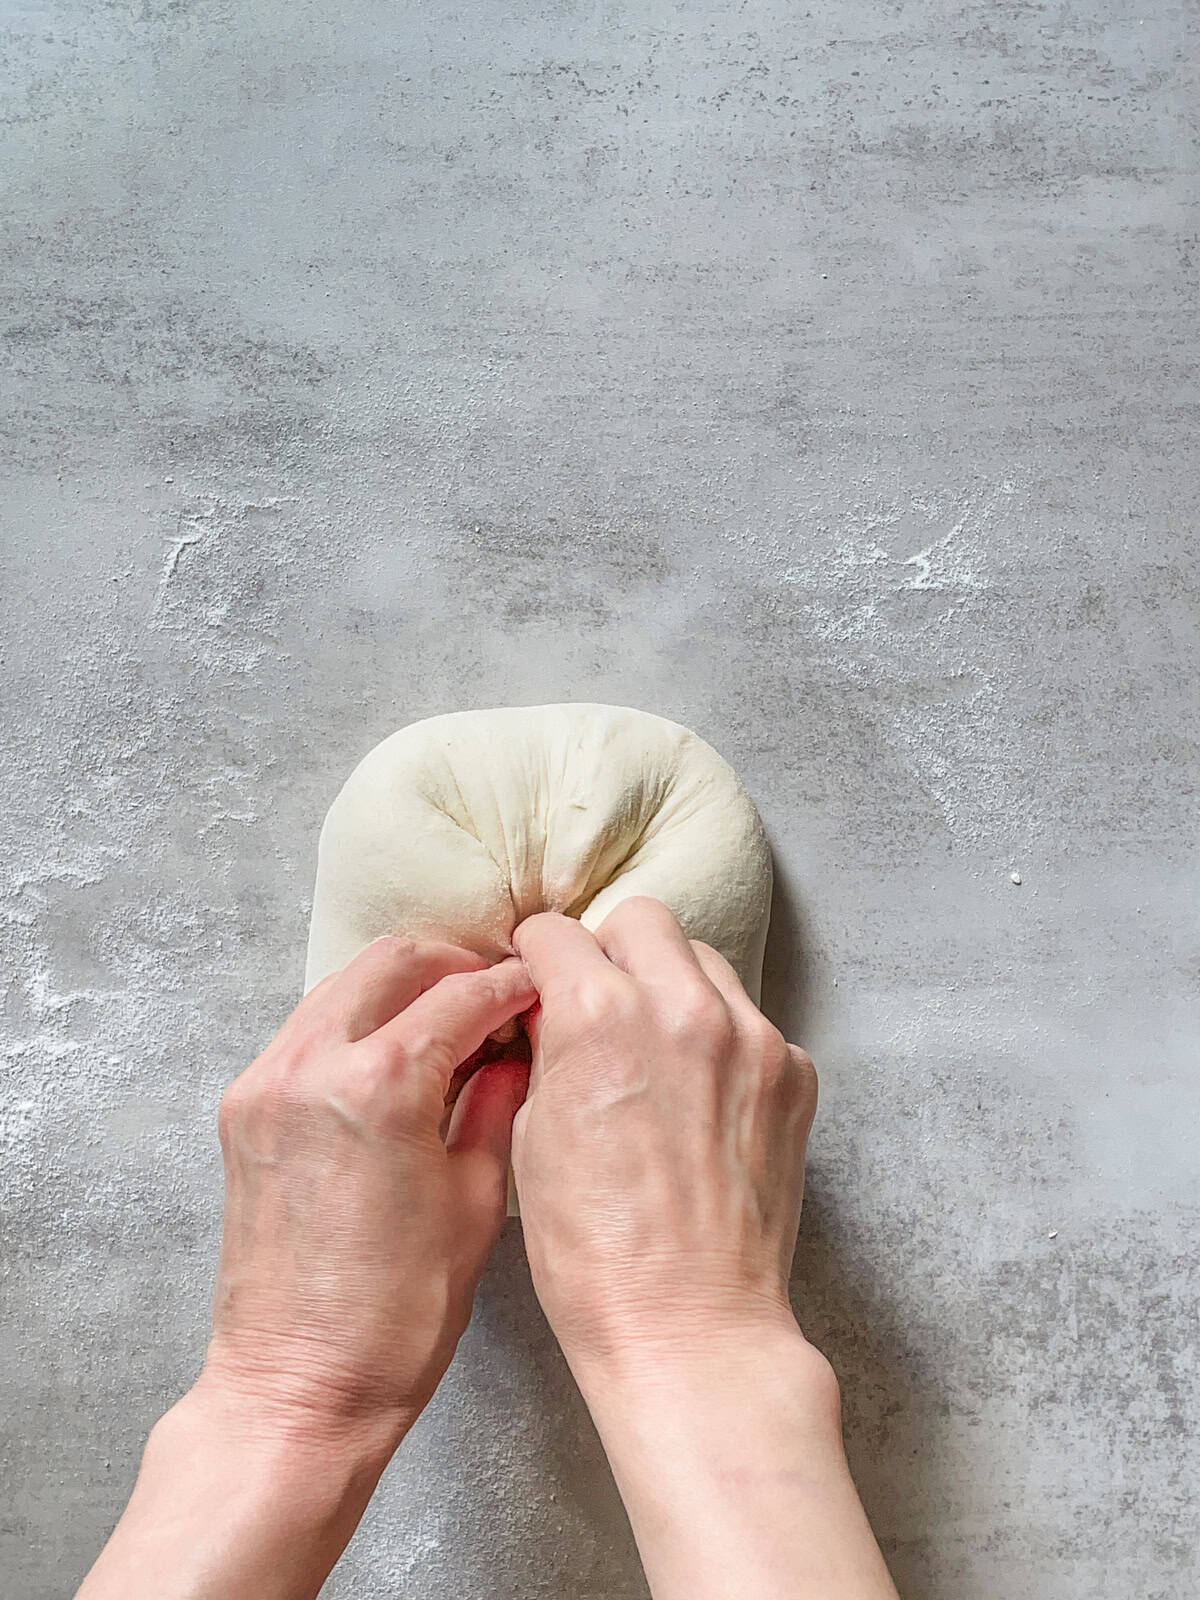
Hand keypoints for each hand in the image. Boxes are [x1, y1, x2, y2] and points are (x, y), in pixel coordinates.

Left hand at [77, 936, 535, 1599]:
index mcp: (379, 1085)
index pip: (461, 994)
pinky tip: (399, 1060)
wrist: (297, 1392)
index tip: (541, 988)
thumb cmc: (397, 1317)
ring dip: (402, 990)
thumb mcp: (477, 1203)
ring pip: (343, 986)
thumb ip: (497, 1106)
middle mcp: (311, 1065)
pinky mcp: (244, 1110)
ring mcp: (266, 1083)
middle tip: (497, 996)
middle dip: (453, 966)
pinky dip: (359, 1024)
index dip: (512, 985)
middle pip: (392, 962)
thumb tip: (513, 1053)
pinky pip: (309, 1030)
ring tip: (453, 1026)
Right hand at [510, 897, 816, 1375]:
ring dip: (671, 988)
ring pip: (704, 961)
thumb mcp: (532, 1137)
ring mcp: (751, 1038)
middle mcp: (682, 1008)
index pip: (558, 932)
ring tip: (655, 1053)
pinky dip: (722, 1041)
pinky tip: (701, 1100)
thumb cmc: (593, 1255)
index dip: (537, 958)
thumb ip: (548, 1051)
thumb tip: (553, 1011)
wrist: (691, 1328)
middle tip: (598, 1006)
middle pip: (642, 920)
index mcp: (600, 1016)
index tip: (539, 979)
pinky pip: (750, 1021)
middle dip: (609, 952)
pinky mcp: (793, 1074)